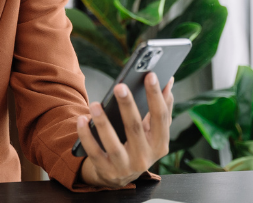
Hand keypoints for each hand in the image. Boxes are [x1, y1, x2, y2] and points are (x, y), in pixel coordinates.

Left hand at [77, 73, 174, 188]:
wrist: (121, 177)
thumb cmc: (139, 144)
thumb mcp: (153, 130)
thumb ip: (162, 107)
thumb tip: (169, 80)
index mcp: (160, 144)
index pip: (160, 116)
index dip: (156, 95)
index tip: (150, 75)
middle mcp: (145, 158)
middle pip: (135, 128)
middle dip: (127, 106)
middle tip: (119, 86)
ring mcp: (125, 166)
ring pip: (113, 143)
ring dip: (103, 123)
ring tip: (95, 104)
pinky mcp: (106, 170)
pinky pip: (94, 152)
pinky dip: (87, 136)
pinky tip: (82, 119)